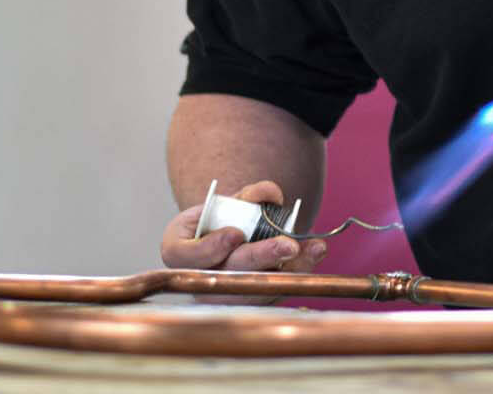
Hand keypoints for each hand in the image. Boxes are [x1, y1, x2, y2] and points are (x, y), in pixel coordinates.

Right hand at [158, 180, 327, 300]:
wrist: (225, 233)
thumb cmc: (218, 217)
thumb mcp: (224, 200)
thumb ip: (245, 196)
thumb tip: (270, 193)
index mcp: (178, 251)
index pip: (186, 256)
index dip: (211, 248)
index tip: (235, 234)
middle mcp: (197, 279)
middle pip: (227, 275)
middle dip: (259, 258)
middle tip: (286, 245)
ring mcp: (224, 294)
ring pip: (255, 288)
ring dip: (288, 268)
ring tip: (312, 248)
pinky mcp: (251, 298)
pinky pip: (275, 290)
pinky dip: (298, 270)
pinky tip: (315, 252)